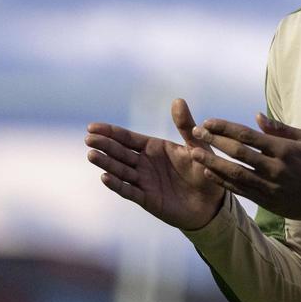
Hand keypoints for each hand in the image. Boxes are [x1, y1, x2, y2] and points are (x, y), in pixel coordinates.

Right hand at [85, 99, 225, 230]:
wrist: (212, 202)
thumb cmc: (204, 171)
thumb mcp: (196, 146)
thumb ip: (185, 126)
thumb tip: (177, 100)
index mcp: (153, 148)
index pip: (127, 138)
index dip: (110, 132)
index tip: (92, 127)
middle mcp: (144, 163)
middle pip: (120, 152)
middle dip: (104, 145)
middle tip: (88, 139)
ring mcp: (144, 181)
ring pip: (120, 170)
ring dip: (106, 163)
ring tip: (91, 155)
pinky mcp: (147, 199)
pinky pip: (129, 191)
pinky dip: (117, 185)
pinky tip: (105, 177)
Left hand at [191, 113, 300, 220]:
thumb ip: (280, 128)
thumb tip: (256, 117)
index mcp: (283, 149)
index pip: (248, 135)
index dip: (225, 127)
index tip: (208, 122)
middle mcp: (274, 168)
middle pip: (238, 153)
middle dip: (214, 141)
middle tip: (196, 133)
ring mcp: (270, 186)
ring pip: (235, 173)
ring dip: (212, 163)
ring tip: (195, 154)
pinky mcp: (267, 201)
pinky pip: (240, 190)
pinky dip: (223, 181)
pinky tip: (209, 173)